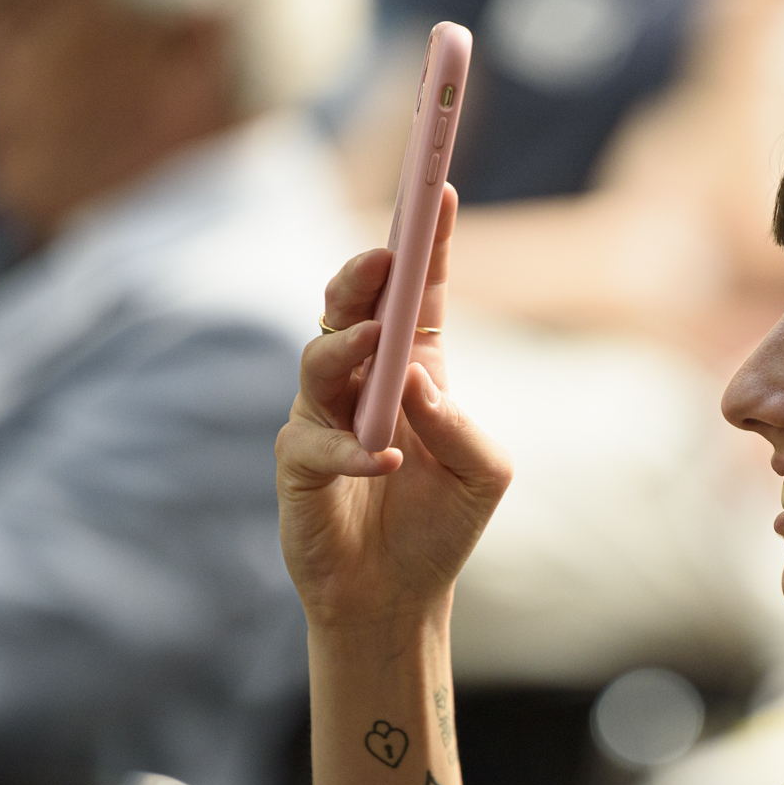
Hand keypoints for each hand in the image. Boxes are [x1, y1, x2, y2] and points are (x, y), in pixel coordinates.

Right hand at [276, 185, 511, 624]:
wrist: (398, 596)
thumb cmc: (442, 525)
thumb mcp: (484, 473)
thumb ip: (460, 425)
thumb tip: (416, 381)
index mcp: (417, 367)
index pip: (421, 293)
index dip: (427, 242)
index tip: (438, 188)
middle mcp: (365, 380)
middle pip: (356, 306)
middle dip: (366, 273)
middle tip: (386, 252)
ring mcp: (326, 417)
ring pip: (321, 359)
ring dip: (348, 347)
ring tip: (376, 341)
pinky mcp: (299, 464)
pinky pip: (316, 444)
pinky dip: (352, 452)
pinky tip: (387, 461)